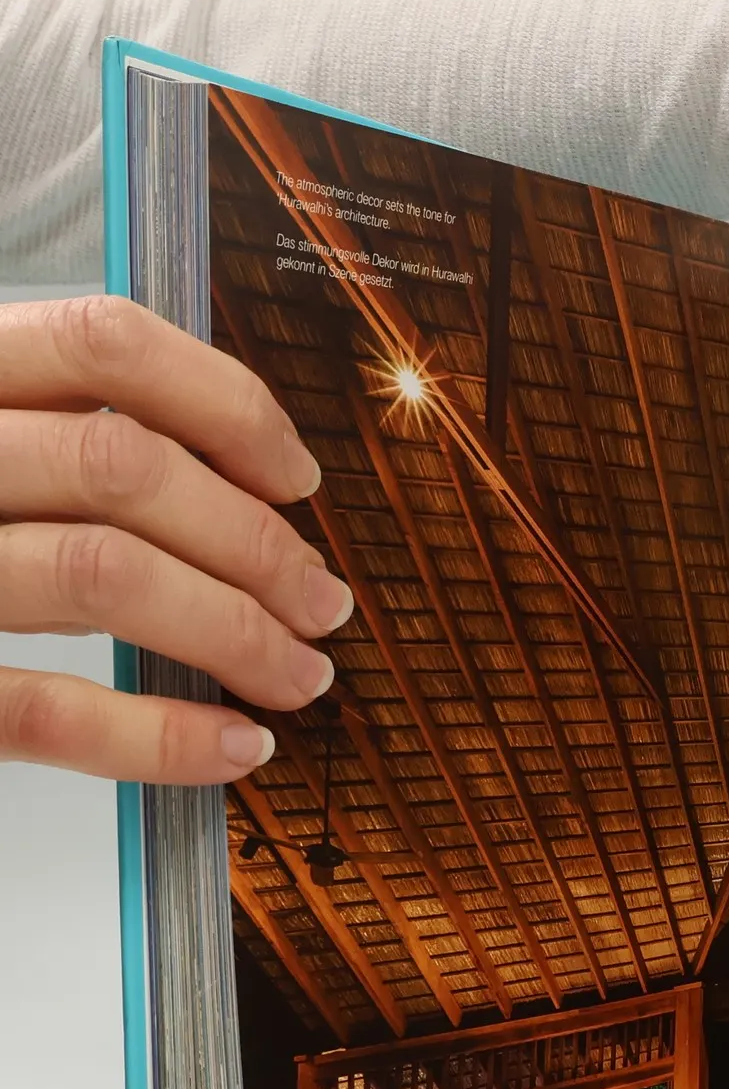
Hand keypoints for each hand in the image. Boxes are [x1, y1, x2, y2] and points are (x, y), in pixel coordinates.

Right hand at [0, 296, 347, 782]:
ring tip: (297, 674)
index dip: (229, 405)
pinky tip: (233, 746)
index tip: (296, 478)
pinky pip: (48, 708)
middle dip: (257, 545)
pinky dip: (163, 736)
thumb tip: (236, 486)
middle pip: (126, 468)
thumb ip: (56, 435)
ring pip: (103, 574)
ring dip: (235, 633)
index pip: (105, 341)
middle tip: (321, 604)